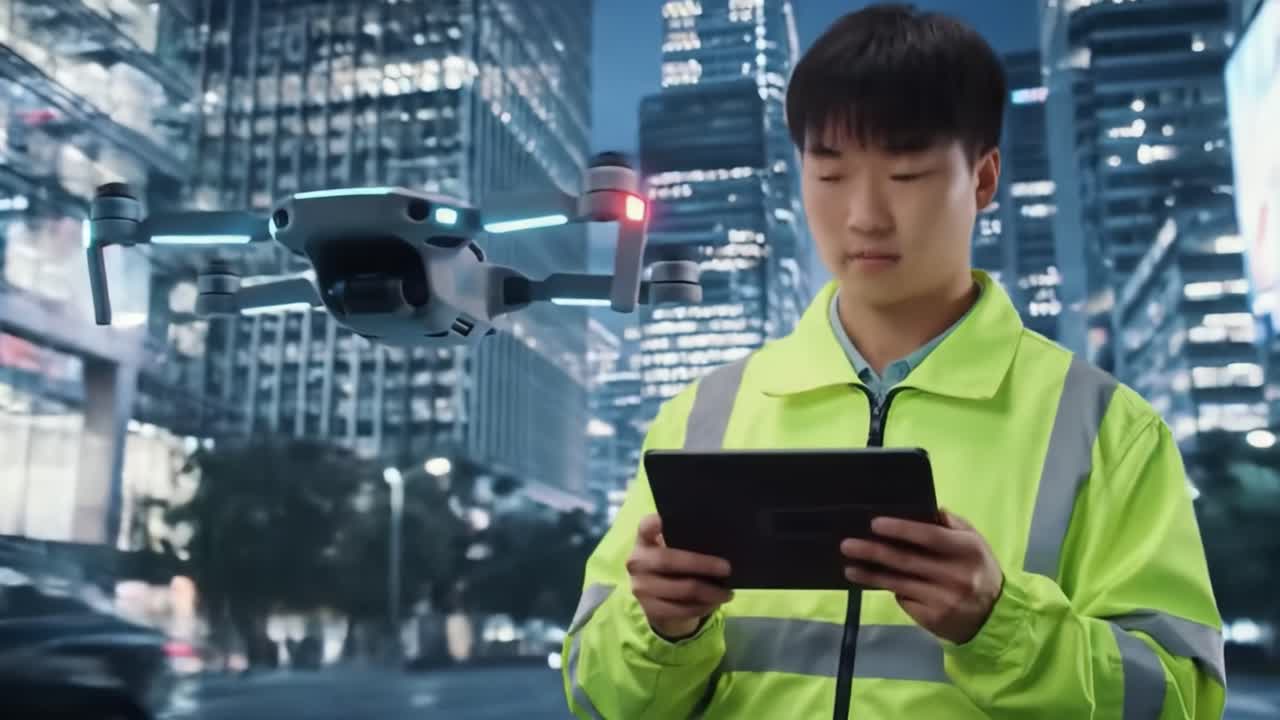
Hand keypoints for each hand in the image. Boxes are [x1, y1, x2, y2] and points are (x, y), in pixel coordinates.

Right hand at [627, 513, 733, 640]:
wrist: (655, 600)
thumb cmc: (671, 565)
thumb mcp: (671, 550)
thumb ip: (684, 542)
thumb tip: (719, 543)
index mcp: (644, 541)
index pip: (645, 527)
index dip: (653, 523)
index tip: (663, 520)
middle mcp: (637, 562)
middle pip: (669, 561)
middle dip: (702, 564)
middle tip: (727, 568)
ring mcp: (641, 587)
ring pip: (682, 590)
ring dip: (710, 592)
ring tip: (727, 592)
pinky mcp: (650, 609)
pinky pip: (683, 609)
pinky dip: (703, 607)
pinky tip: (715, 603)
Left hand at [840, 510, 1003, 644]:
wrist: (994, 617)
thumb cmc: (978, 570)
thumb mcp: (974, 543)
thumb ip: (953, 524)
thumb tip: (927, 509)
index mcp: (967, 550)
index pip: (929, 536)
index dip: (901, 529)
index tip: (874, 524)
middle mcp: (956, 575)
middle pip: (907, 560)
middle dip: (873, 552)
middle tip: (847, 545)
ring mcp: (943, 599)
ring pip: (898, 583)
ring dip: (870, 574)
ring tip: (849, 567)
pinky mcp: (933, 618)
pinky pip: (904, 600)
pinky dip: (889, 590)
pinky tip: (872, 582)